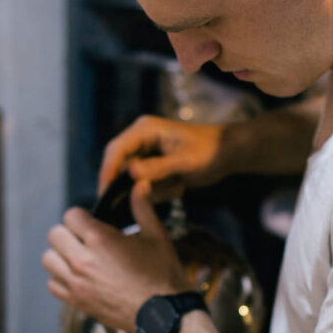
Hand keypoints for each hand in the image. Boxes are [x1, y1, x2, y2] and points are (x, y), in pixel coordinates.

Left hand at [43, 179, 190, 332]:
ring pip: (48, 259)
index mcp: (100, 239)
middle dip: (70, 233)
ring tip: (81, 258)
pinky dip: (61, 278)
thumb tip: (140, 185)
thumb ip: (143, 208)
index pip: (71, 215)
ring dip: (61, 255)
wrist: (164, 315)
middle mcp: (82, 260)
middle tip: (87, 241)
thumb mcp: (156, 236)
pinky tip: (80, 277)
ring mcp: (76, 283)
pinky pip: (52, 284)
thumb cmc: (163, 275)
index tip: (94, 224)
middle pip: (55, 235)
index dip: (83, 217)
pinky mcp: (76, 301)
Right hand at [98, 116, 229, 202]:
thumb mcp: (185, 162)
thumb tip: (131, 173)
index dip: (108, 172)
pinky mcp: (152, 164)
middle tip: (137, 204)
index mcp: (145, 129)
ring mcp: (145, 151)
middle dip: (129, 185)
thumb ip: (158, 168)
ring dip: (152, 189)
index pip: (116, 150)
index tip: (104, 195)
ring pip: (132, 178)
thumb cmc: (210, 152)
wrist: (227, 153)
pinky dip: (160, 190)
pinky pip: (145, 183)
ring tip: (177, 187)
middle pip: (119, 165)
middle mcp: (140, 138)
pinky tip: (179, 187)